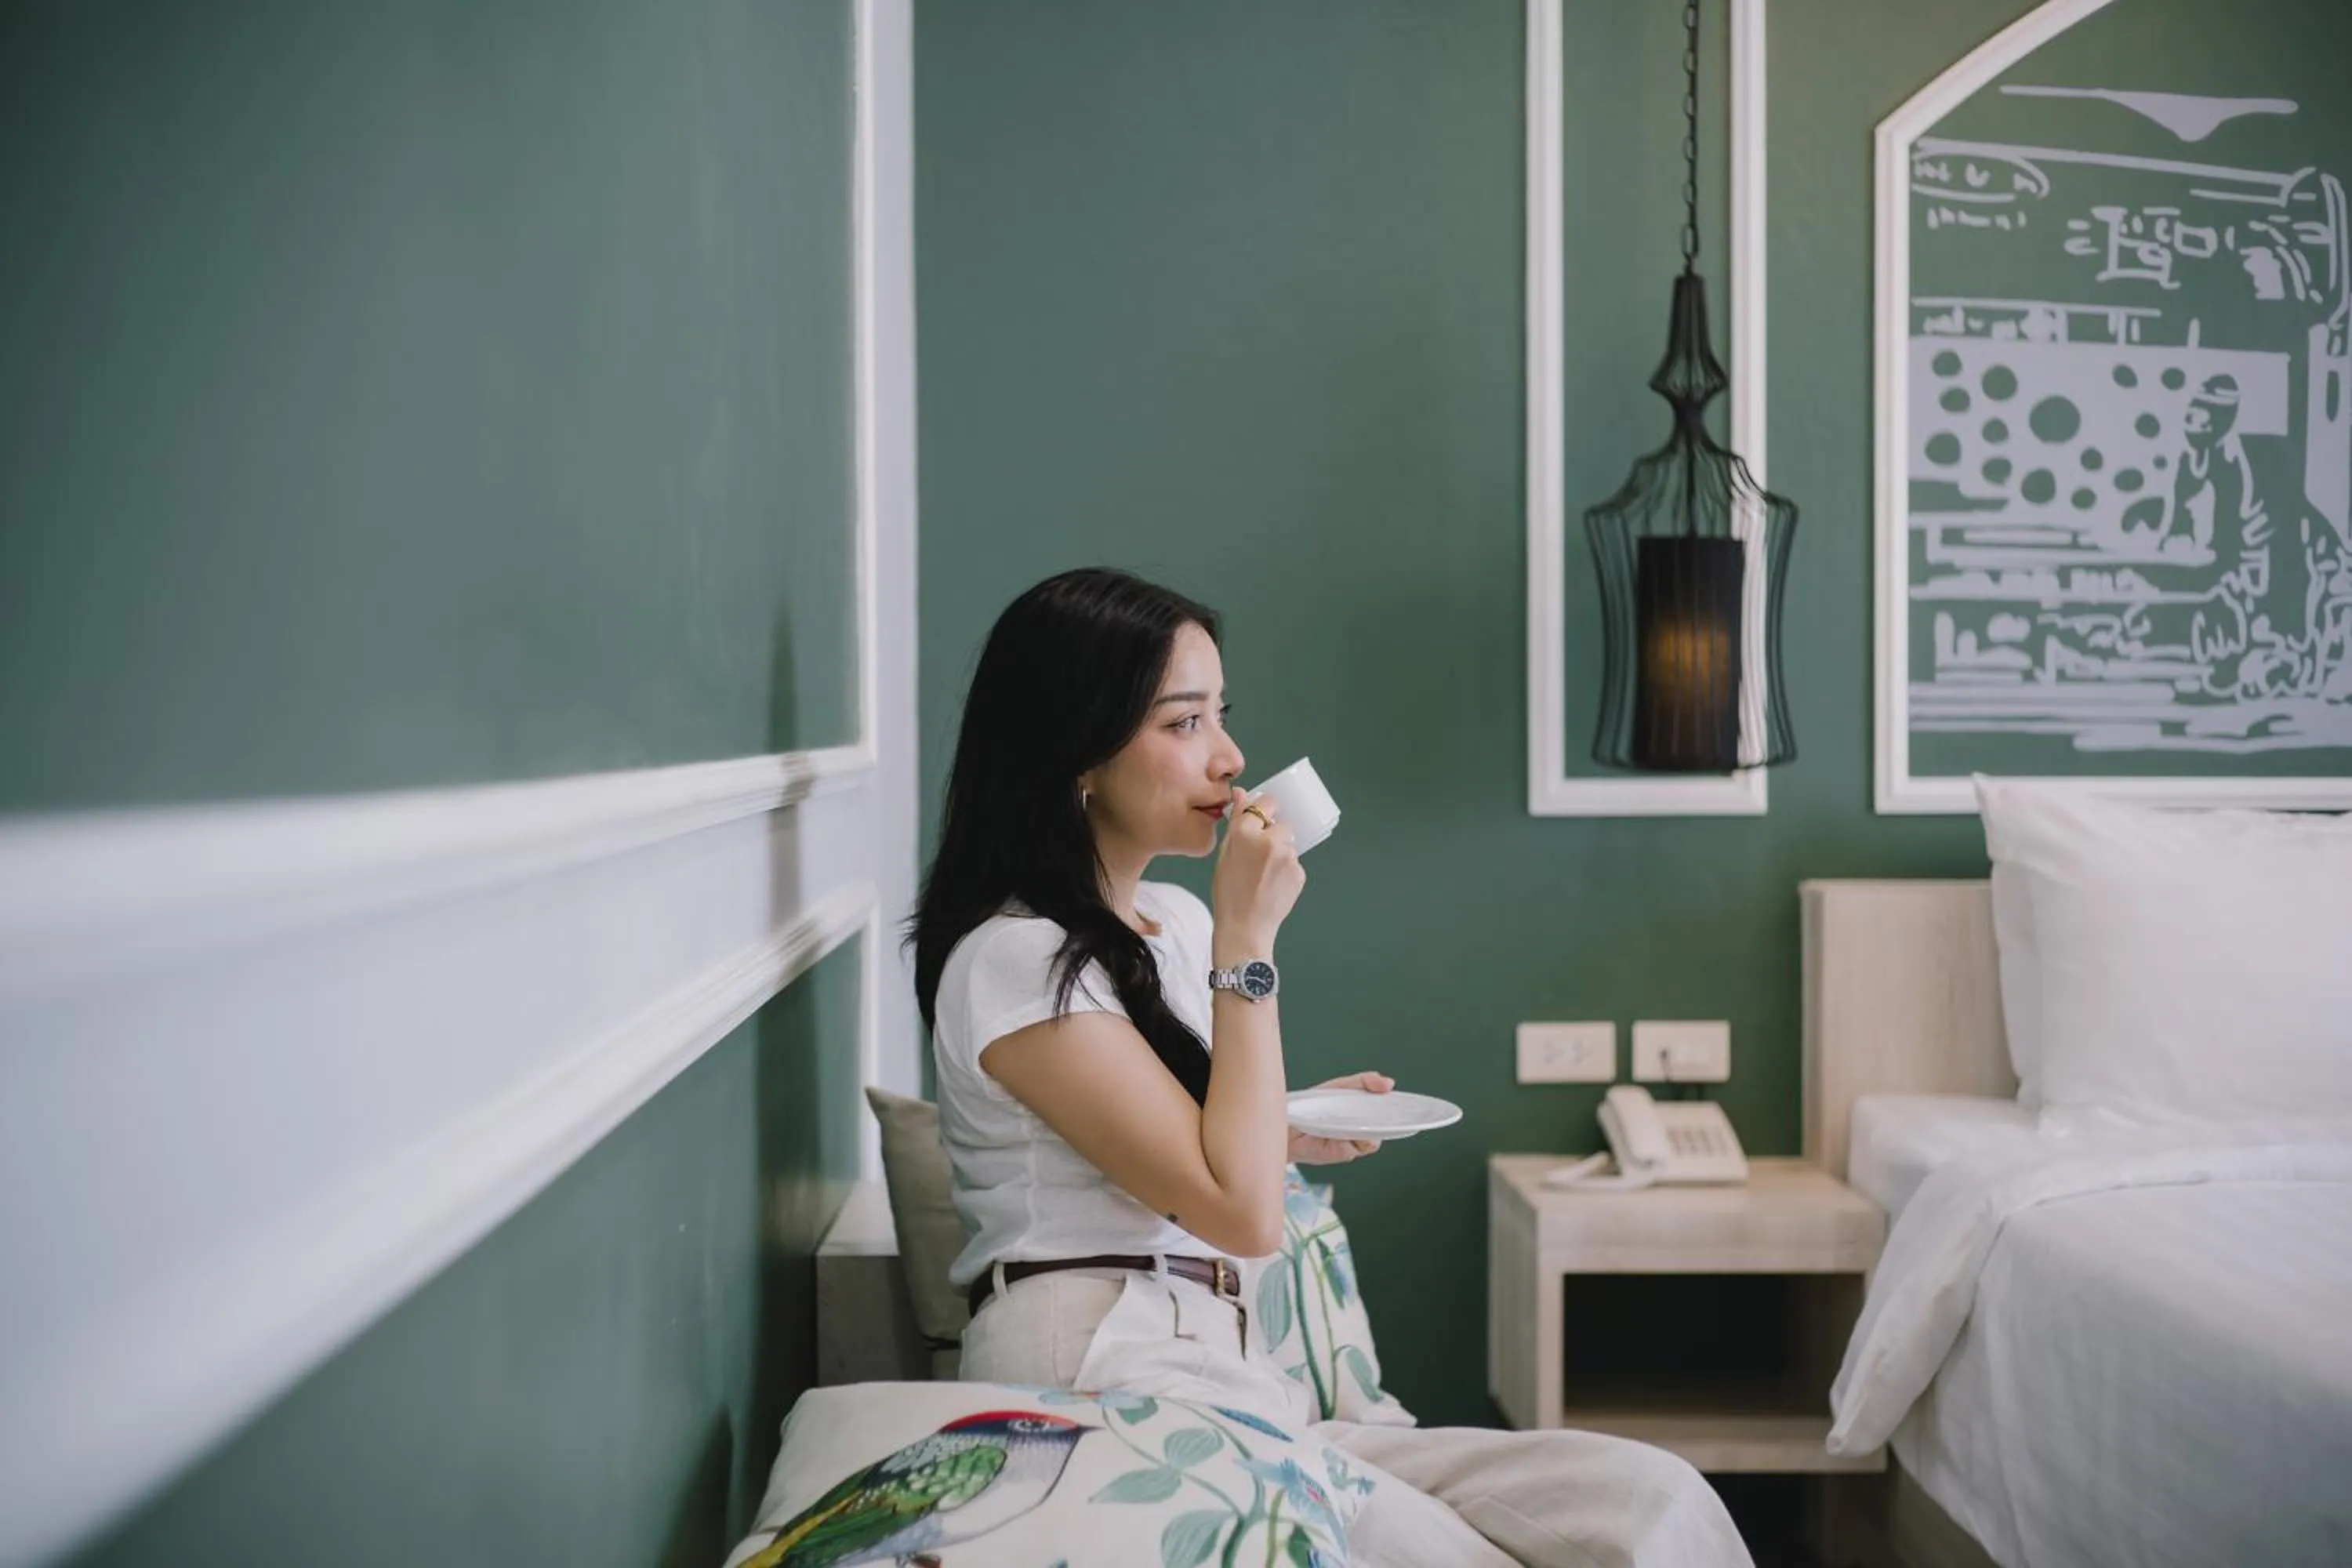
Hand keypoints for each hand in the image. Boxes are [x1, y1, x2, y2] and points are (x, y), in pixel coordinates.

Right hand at [1211, 784, 1303, 958]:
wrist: (1244, 926)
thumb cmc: (1228, 892)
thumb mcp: (1224, 853)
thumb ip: (1237, 821)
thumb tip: (1241, 793)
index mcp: (1244, 832)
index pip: (1265, 803)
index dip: (1265, 812)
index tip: (1263, 820)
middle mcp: (1268, 840)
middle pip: (1281, 825)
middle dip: (1273, 836)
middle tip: (1259, 859)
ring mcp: (1286, 856)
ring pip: (1288, 845)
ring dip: (1280, 854)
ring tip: (1264, 876)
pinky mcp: (1298, 872)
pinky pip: (1294, 863)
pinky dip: (1286, 871)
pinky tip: (1273, 885)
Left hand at [1287, 1071, 1391, 1164]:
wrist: (1287, 1117)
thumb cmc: (1315, 1103)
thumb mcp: (1341, 1086)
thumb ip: (1364, 1082)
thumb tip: (1388, 1083)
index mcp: (1365, 1116)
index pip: (1388, 1117)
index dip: (1399, 1113)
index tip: (1406, 1106)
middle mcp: (1360, 1133)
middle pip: (1382, 1132)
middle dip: (1385, 1123)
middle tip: (1380, 1111)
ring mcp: (1350, 1145)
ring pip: (1369, 1142)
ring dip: (1365, 1131)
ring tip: (1355, 1118)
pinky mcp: (1337, 1154)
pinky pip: (1349, 1149)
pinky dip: (1346, 1139)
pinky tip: (1338, 1130)